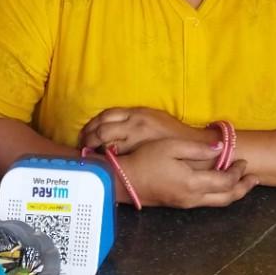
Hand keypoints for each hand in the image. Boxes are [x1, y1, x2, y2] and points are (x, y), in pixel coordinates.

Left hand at [81, 106, 201, 155]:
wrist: (192, 148)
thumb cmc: (172, 135)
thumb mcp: (152, 119)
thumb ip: (132, 121)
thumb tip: (110, 126)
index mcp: (137, 113)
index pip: (106, 115)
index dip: (92, 124)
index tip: (86, 132)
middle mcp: (134, 123)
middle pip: (101, 127)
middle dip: (87, 136)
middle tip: (83, 145)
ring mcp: (136, 139)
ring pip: (105, 140)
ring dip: (93, 147)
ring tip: (89, 154)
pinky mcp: (138, 153)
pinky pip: (115, 154)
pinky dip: (105, 157)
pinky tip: (102, 162)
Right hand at [117, 137, 257, 209]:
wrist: (123, 181)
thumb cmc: (145, 160)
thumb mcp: (171, 146)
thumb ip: (197, 148)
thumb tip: (219, 149)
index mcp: (193, 182)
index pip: (225, 181)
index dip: (238, 172)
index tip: (244, 161)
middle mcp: (193, 197)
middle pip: (227, 197)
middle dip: (244, 188)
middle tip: (255, 178)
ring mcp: (186, 203)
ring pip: (218, 203)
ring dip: (234, 193)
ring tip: (245, 184)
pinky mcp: (179, 204)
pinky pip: (207, 202)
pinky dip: (220, 195)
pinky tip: (221, 187)